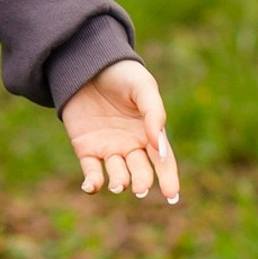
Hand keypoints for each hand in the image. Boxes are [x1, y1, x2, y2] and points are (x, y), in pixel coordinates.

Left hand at [61, 59, 180, 203]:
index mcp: (149, 133)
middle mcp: (131, 145)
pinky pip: (91, 169)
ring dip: (119, 182)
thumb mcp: (143, 87)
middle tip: (140, 189)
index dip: (169, 178)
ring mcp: (108, 147)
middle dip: (142, 181)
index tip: (172, 195)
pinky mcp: (85, 147)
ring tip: (118, 185)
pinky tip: (91, 186)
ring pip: (117, 173)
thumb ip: (153, 113)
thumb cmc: (122, 74)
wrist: (87, 63)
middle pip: (141, 171)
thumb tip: (158, 144)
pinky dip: (92, 182)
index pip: (163, 161)